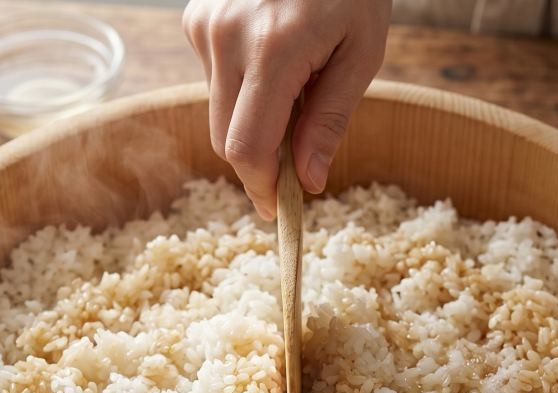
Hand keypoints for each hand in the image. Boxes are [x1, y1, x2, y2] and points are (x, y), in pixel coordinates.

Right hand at [183, 0, 391, 218]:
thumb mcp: (362, 52)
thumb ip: (331, 119)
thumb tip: (309, 181)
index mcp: (273, 50)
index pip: (247, 147)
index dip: (261, 188)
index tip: (278, 209)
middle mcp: (226, 37)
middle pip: (225, 138)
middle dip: (259, 162)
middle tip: (297, 163)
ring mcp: (204, 25)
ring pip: (217, 112)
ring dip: (251, 121)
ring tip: (295, 89)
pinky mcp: (196, 18)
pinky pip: (213, 79)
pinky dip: (241, 88)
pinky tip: (274, 58)